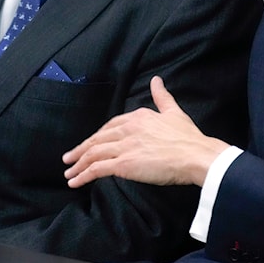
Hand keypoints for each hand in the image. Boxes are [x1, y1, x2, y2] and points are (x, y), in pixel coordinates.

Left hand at [63, 76, 229, 188]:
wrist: (195, 155)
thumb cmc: (188, 137)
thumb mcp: (174, 111)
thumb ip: (162, 96)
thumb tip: (156, 80)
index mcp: (138, 117)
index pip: (110, 126)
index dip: (97, 136)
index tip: (89, 144)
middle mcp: (127, 129)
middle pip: (97, 139)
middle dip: (80, 150)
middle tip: (68, 159)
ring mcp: (124, 146)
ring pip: (93, 153)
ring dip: (78, 164)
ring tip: (69, 173)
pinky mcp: (124, 164)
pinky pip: (97, 169)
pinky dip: (83, 175)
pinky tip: (75, 182)